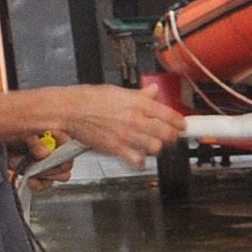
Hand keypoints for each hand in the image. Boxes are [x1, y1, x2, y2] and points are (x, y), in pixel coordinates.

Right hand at [52, 87, 187, 165]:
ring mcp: (126, 135)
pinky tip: (139, 156)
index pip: (169, 115)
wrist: (68, 110)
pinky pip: (137, 160)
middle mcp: (135, 119)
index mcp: (137, 103)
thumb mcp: (117, 91)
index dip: (180, 123)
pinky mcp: (115, 148)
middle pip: (167, 134)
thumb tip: (153, 91)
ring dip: (156, 148)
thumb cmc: (88, 98)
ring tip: (153, 145)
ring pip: (155, 148)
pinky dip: (140, 160)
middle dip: (172, 137)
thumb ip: (139, 95)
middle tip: (171, 137)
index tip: (182, 126)